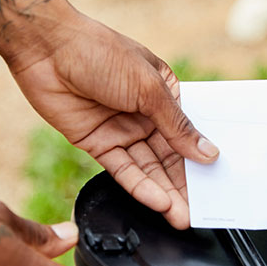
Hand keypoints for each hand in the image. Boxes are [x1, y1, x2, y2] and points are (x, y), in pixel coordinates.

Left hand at [0, 0, 218, 228]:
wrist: (47, 47)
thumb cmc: (101, 53)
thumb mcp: (148, 88)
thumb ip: (177, 125)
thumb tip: (209, 153)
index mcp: (164, 93)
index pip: (189, 132)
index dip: (203, 159)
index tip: (219, 186)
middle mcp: (146, 114)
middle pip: (170, 156)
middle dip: (185, 185)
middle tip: (200, 213)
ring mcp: (122, 131)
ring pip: (148, 169)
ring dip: (165, 193)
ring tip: (182, 218)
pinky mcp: (98, 144)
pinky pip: (123, 171)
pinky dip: (141, 187)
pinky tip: (158, 203)